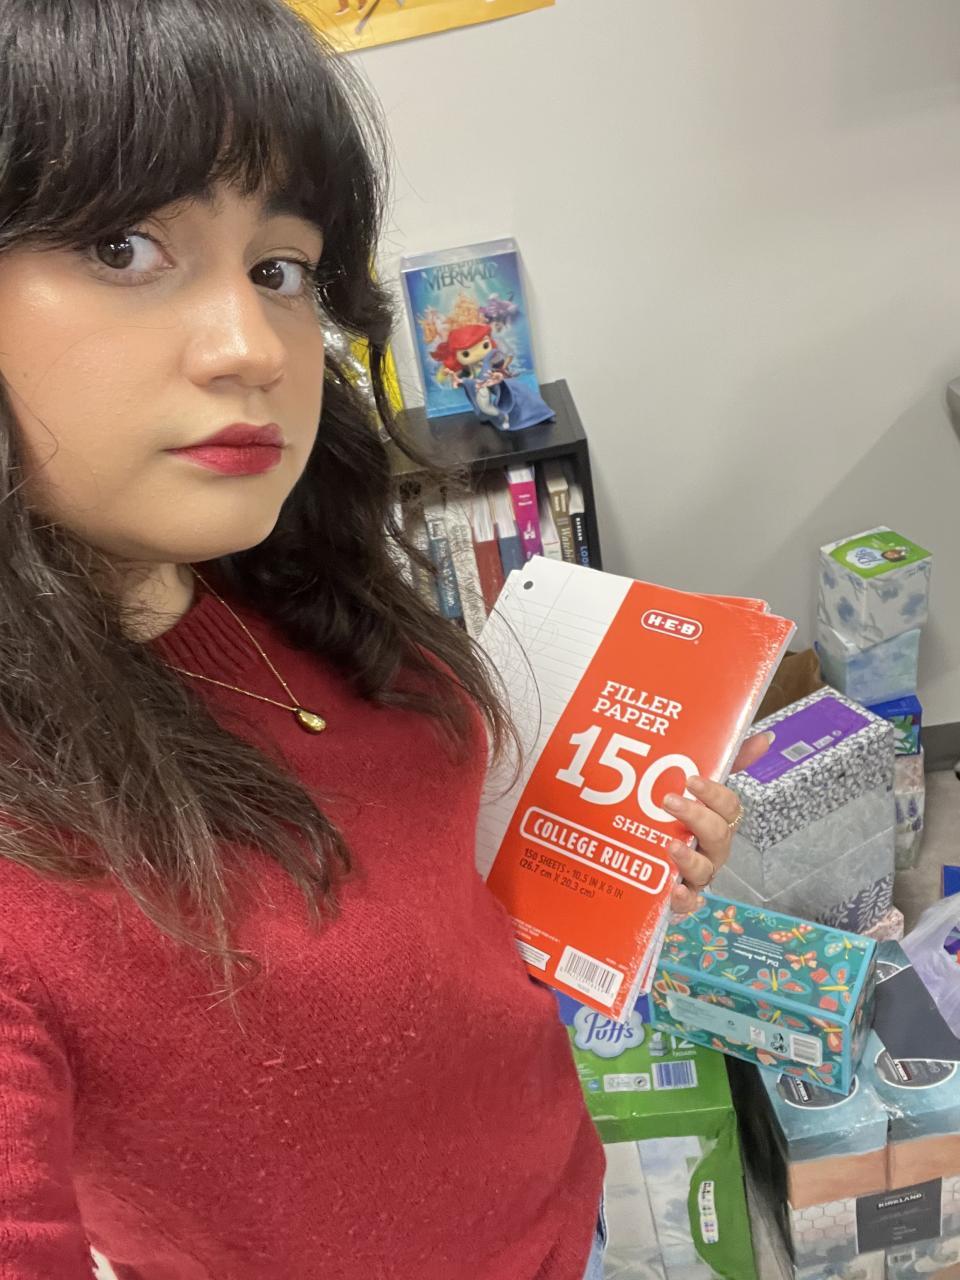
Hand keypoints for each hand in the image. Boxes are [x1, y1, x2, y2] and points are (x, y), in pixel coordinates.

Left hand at [664, 731, 773, 915]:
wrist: (628, 859)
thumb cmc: (667, 817)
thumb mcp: (688, 786)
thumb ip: (724, 760)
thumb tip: (766, 737)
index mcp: (713, 821)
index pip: (729, 807)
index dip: (715, 794)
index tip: (692, 779)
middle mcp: (709, 849)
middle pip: (719, 836)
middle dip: (699, 818)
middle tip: (669, 801)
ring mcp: (694, 876)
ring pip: (704, 870)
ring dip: (690, 858)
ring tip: (670, 846)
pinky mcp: (677, 900)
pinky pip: (688, 904)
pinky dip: (684, 899)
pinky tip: (673, 889)